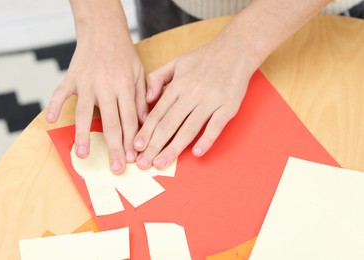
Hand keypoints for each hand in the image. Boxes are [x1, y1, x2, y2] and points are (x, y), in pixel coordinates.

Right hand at [46, 37, 147, 173]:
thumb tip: (143, 124)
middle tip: (116, 168)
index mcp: (124, 87)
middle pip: (110, 122)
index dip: (131, 141)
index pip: (129, 119)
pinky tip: (52, 121)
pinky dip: (54, 105)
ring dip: (83, 135)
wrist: (103, 30)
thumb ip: (141, 98)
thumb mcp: (139, 74)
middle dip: (114, 147)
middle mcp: (106, 87)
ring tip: (83, 155)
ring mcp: (86, 82)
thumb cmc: (124, 55)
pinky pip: (60, 93)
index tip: (133, 159)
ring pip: (84, 112)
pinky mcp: (71, 77)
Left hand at [133, 32, 259, 169]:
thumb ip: (157, 77)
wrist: (236, 49)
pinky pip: (216, 125)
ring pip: (189, 128)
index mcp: (178, 85)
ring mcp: (211, 101)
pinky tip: (197, 153)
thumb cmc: (204, 58)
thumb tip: (148, 98)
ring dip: (174, 148)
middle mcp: (192, 94)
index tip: (136, 147)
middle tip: (143, 163)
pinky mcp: (228, 106)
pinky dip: (207, 139)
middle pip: (169, 124)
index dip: (146, 131)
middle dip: (154, 145)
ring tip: (161, 163)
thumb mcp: (176, 62)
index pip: (158, 113)